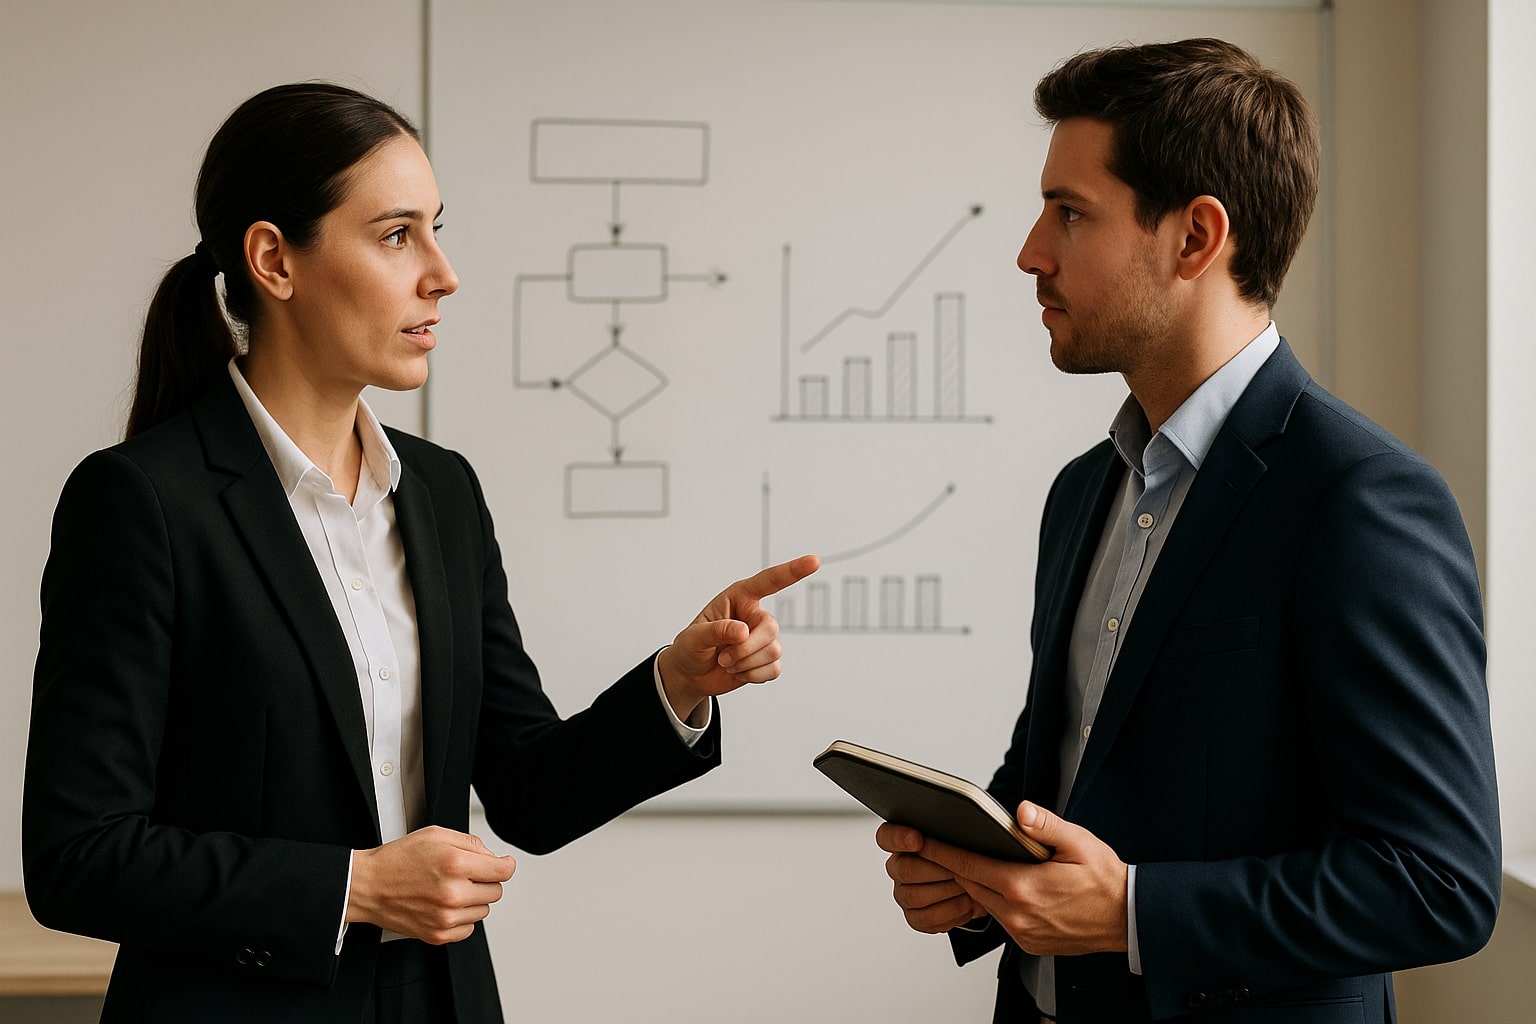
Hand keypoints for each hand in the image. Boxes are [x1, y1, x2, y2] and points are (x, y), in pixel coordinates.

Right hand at [346, 826, 516, 943]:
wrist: (368, 886)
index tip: (503, 864)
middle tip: (464, 874)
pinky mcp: (438, 935)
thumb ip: (471, 843)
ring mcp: (446, 917)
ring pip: (484, 910)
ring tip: (449, 889)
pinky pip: (468, 929)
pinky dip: (462, 918)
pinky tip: (444, 905)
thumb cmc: (398, 859)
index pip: (503, 871)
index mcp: (456, 864)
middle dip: (484, 880)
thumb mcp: (436, 834)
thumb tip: (493, 857)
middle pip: (496, 891)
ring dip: (473, 899)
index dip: (505, 865)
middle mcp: (453, 893)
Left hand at [657, 554, 819, 720]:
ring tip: (726, 663)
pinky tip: (738, 673)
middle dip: (747, 648)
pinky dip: (753, 676)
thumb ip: (716, 630)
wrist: (691, 674)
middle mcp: (755, 615)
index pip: (769, 581)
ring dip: (746, 664)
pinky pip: (774, 669)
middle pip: (771, 628)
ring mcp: (763, 638)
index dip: (792, 571)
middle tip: (723, 658)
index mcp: (739, 597)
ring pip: (773, 651)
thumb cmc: (690, 648)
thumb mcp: (693, 637)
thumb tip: (743, 632)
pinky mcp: (767, 660)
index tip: (814, 561)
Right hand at [877, 824, 987, 933]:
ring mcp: (904, 894)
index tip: (918, 839)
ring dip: (946, 892)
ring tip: (968, 886)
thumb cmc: (966, 857)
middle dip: (938, 871)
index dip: (898, 838)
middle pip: (905, 870)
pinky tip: (965, 904)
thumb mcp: (958, 839)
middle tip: (960, 869)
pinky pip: (926, 918)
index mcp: (902, 843)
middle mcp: (898, 868)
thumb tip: (956, 826)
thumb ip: (948, 833)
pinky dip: (950, 912)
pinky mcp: (915, 917)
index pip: (886, 837)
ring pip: (915, 896)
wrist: (980, 887)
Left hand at [881, 802, 1128, 956]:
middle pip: (969, 883)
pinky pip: (999, 917)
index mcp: (1023, 887)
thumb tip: (1021, 811)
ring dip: (974, 881)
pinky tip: (1000, 882)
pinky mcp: (1027, 942)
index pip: (967, 865)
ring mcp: (1021, 932)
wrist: (1128, 920)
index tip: (918, 838)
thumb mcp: (1080, 843)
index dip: (939, 850)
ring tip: (967, 856)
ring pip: (982, 900)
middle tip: (934, 841)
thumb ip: (1046, 825)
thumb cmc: (1105, 879)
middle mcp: (1016, 914)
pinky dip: (994, 899)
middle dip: (951, 863)